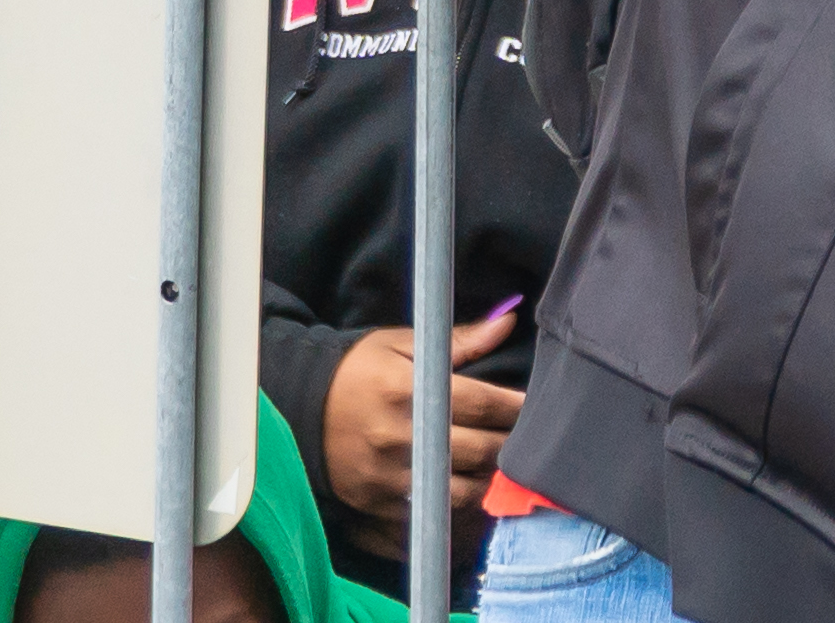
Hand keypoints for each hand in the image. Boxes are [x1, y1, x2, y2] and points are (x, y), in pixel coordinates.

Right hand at [321, 312, 524, 529]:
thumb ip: (458, 341)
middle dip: (511, 444)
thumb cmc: (357, 370)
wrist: (301, 409)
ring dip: (490, 478)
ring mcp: (390, 475)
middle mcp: (401, 437)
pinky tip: (473, 486)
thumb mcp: (401, 344)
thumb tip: (506, 323)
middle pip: (479, 449)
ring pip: (463, 488)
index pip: (482, 403)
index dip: (515, 407)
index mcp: (409, 390)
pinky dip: (459, 502)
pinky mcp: (380, 503)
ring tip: (504, 464)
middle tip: (528, 437)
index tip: (534, 407)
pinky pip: (434, 510)